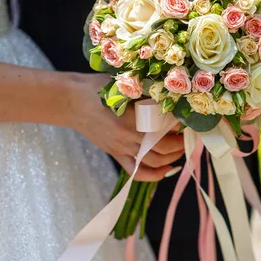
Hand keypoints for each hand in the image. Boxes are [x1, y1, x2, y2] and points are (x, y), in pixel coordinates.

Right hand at [65, 73, 183, 180]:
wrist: (72, 102)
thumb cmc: (97, 89)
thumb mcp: (125, 85)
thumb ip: (146, 93)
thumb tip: (171, 99)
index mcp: (133, 116)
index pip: (165, 125)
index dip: (180, 124)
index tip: (187, 119)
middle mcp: (129, 136)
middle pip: (164, 147)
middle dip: (181, 143)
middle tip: (188, 135)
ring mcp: (122, 148)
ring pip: (154, 161)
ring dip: (172, 157)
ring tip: (180, 149)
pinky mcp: (116, 155)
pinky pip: (137, 173)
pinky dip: (154, 175)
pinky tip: (166, 170)